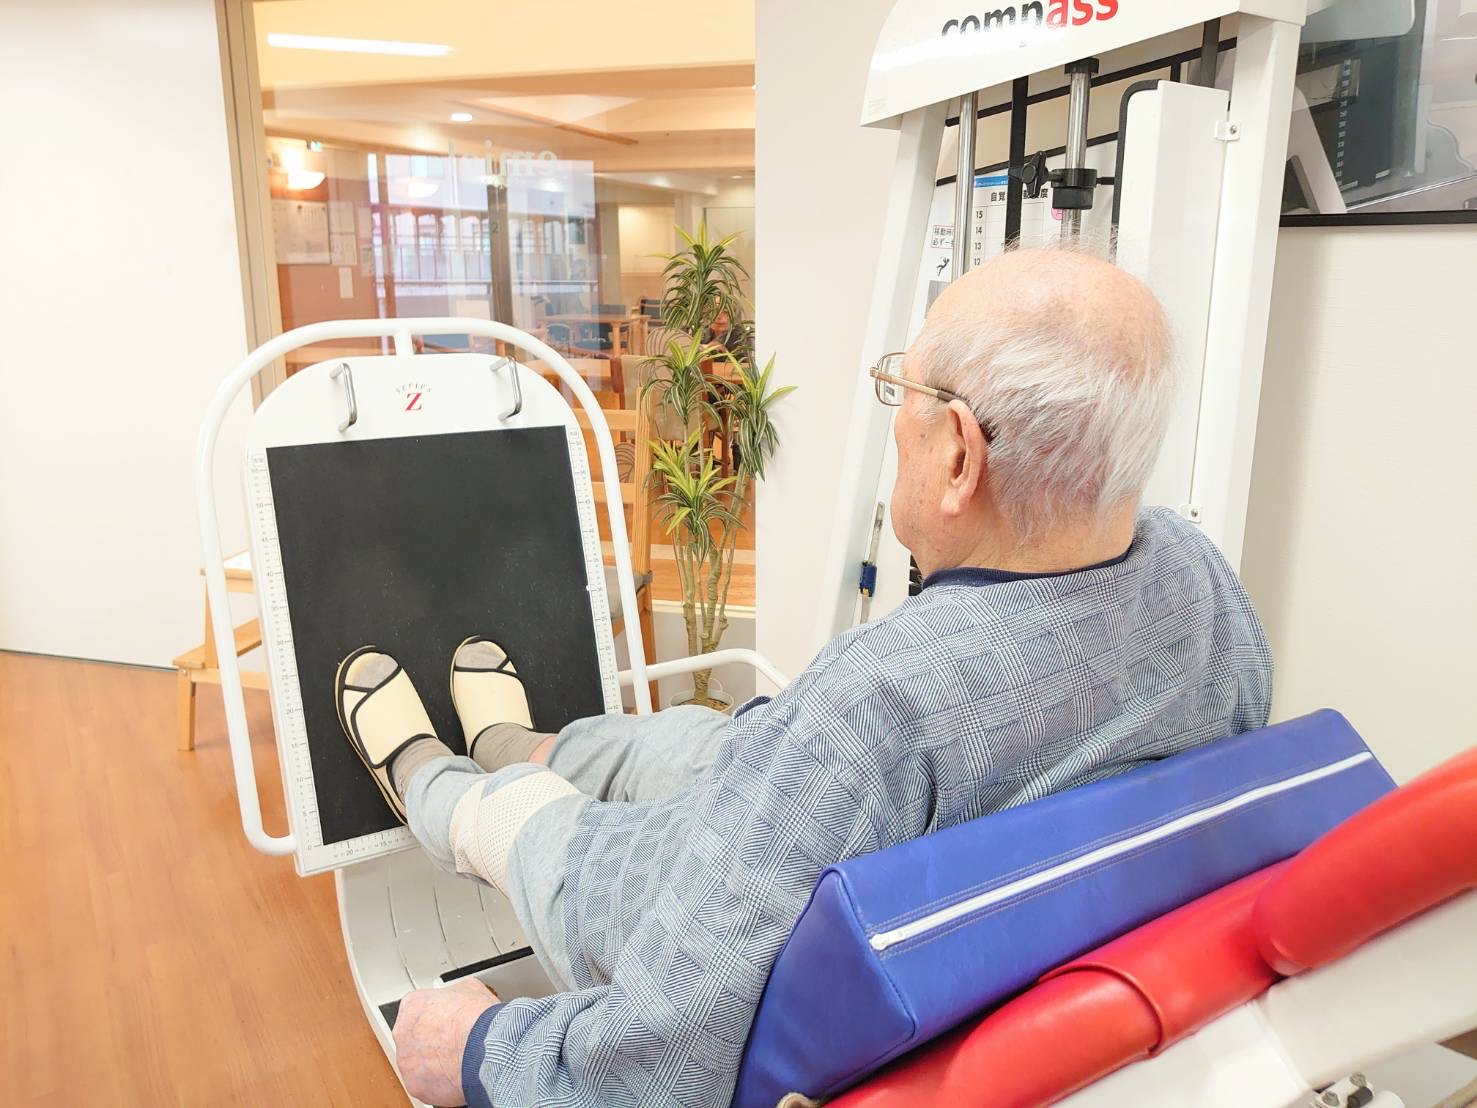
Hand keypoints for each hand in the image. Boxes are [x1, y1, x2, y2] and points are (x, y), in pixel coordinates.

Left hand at [393, 977, 499, 1105]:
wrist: (484, 1048)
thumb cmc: (478, 1018)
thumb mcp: (471, 988)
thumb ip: (455, 993)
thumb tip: (460, 997)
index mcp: (413, 1005)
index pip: (418, 1009)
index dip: (437, 1016)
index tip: (447, 1021)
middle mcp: (403, 1032)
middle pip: (415, 1037)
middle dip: (432, 1040)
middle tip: (454, 1041)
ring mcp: (406, 1060)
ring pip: (418, 1062)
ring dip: (434, 1062)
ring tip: (459, 1059)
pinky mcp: (414, 1085)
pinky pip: (426, 1083)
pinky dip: (440, 1081)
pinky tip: (457, 1074)